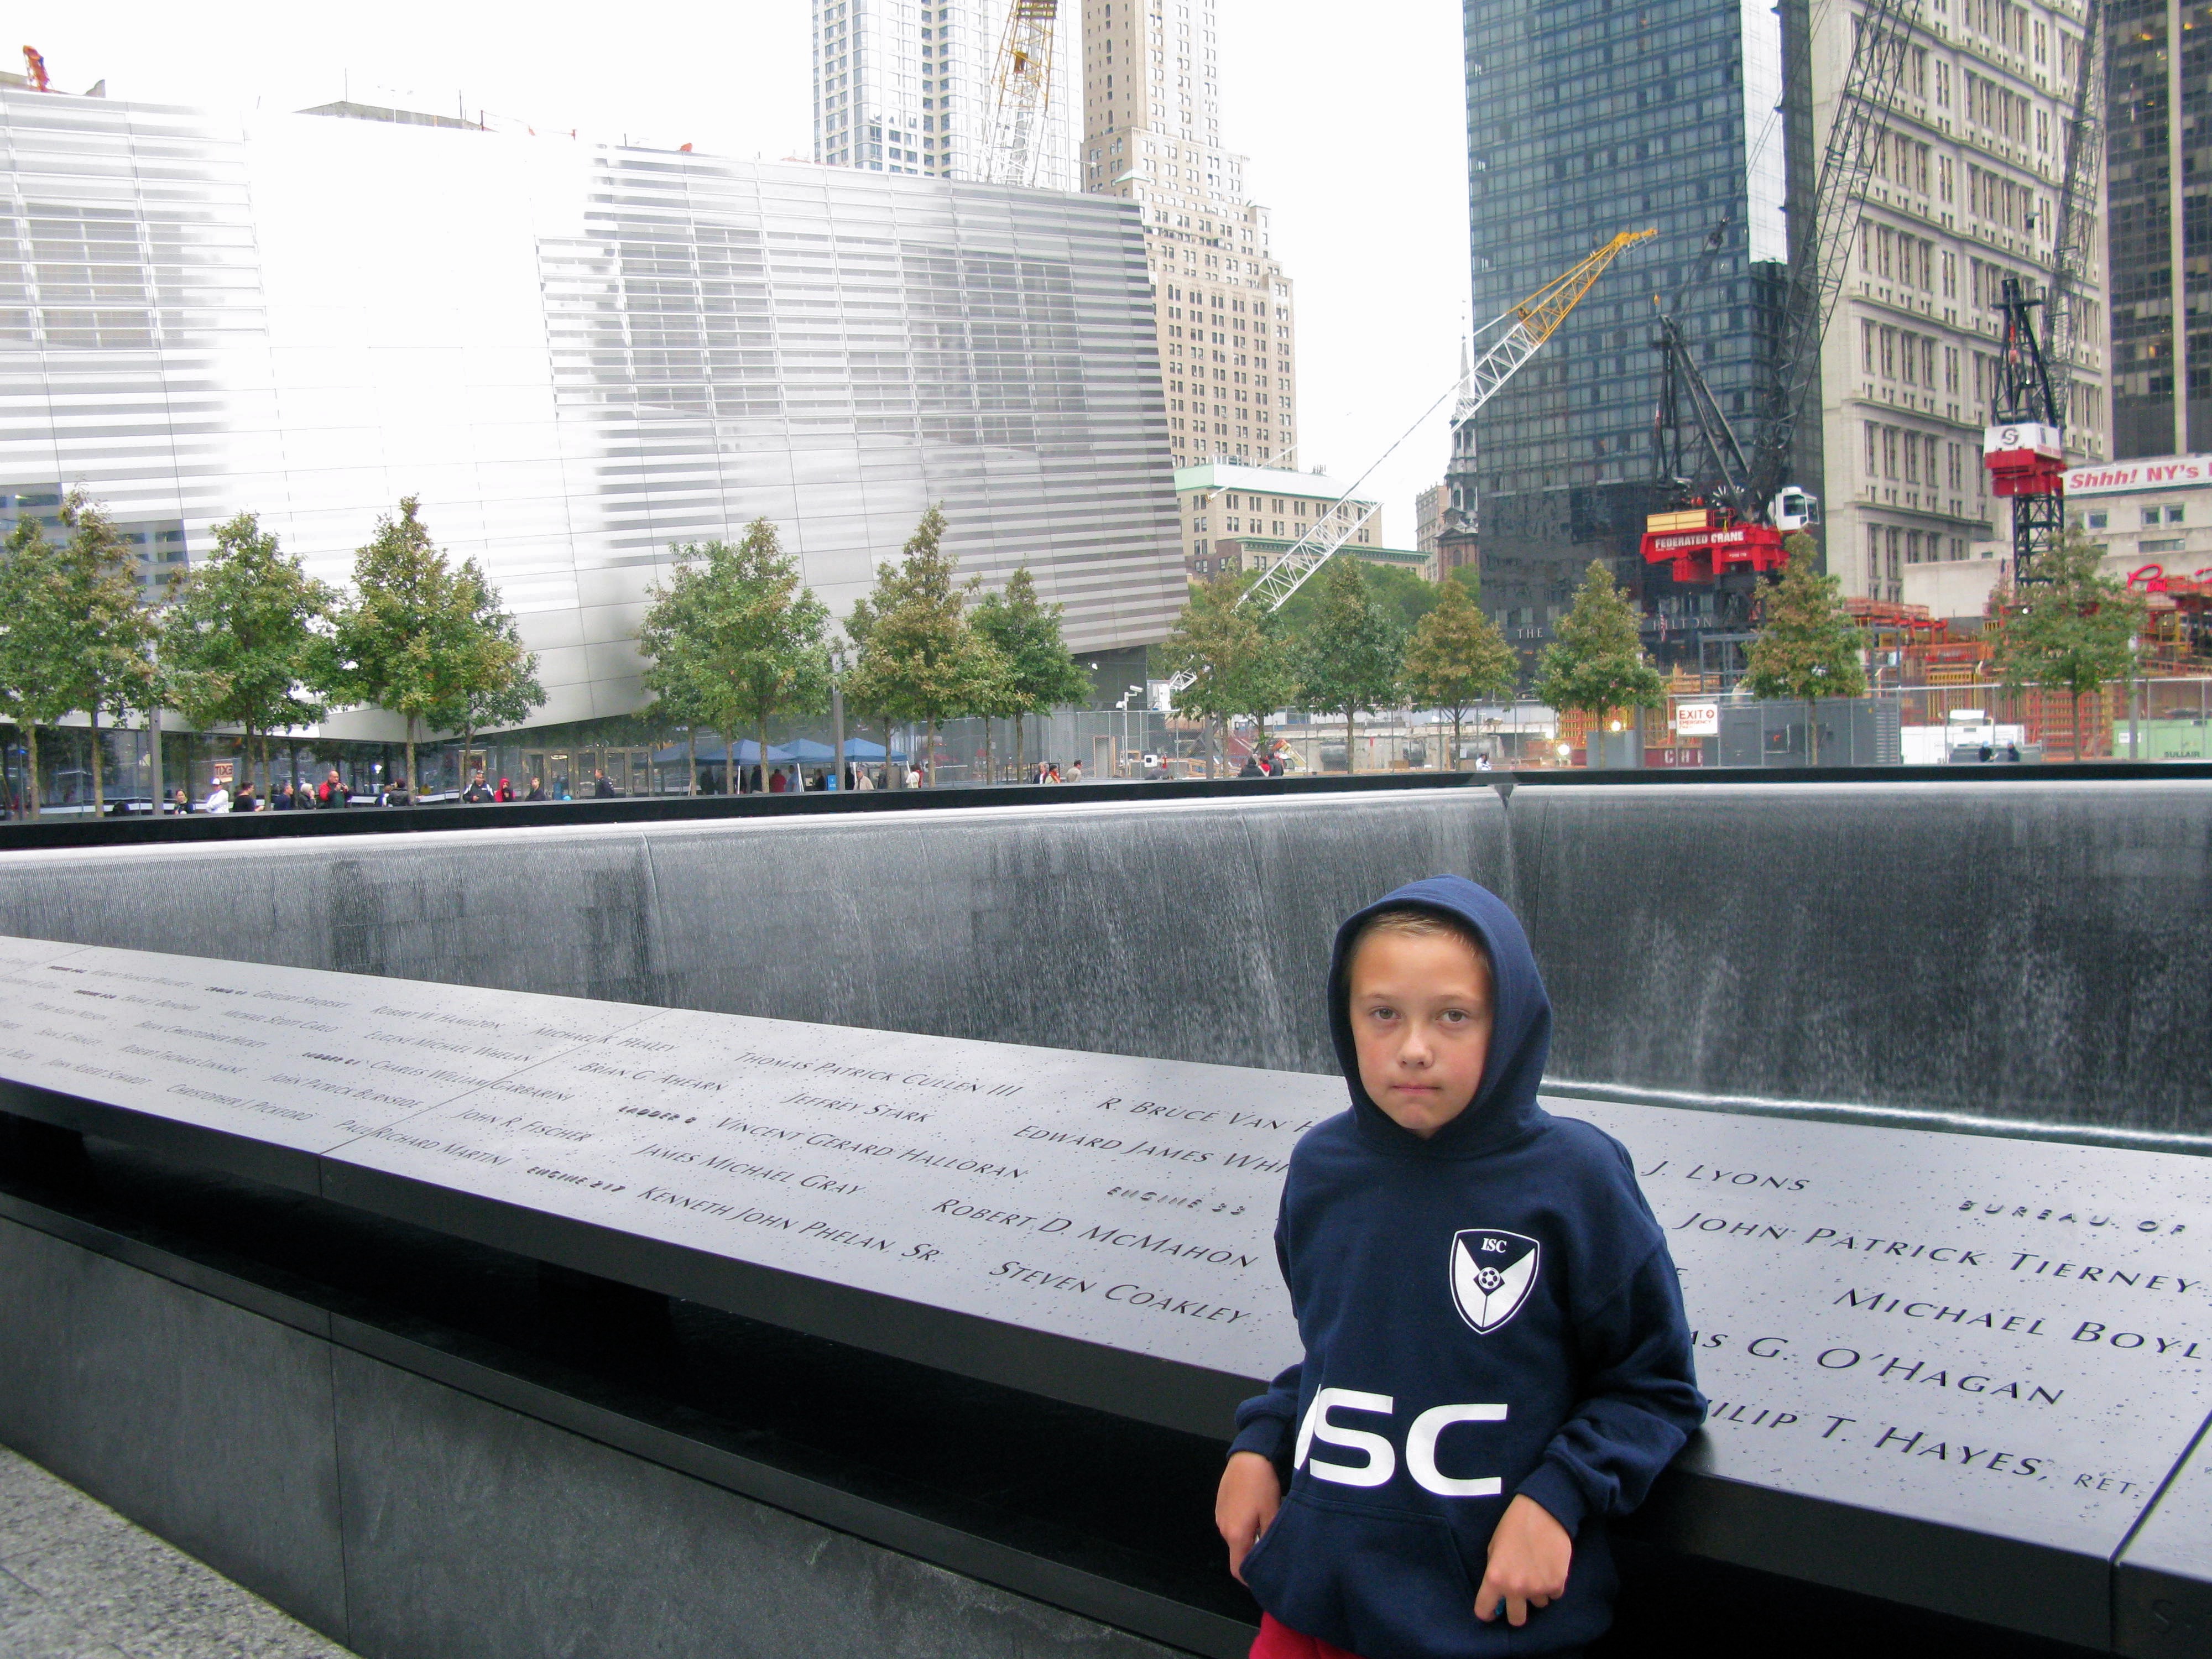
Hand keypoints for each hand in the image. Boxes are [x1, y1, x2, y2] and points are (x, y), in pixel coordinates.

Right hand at [1215, 1451, 1281, 1582]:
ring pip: (1235, 1537)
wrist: (1249, 1455)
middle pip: (1237, 1553)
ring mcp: (1219, 1515)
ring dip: (1248, 1536)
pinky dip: (1242, 1523)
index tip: (1264, 1577)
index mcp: (1236, 1535)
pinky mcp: (1220, 1503)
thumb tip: (1270, 1559)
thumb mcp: (1273, 1514)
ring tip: (1266, 1522)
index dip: (1250, 1579)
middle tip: (1272, 1544)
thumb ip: (1268, 1540)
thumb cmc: (1263, 1485)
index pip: (1238, 1569)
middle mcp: (1223, 1528)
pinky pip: (1231, 1522)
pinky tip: (1255, 1509)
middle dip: (1252, 1554)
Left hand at [1473, 1494, 1571, 1626]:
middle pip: (1516, 1620)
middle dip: (1516, 1611)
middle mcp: (1516, 1588)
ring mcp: (1538, 1588)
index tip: (1492, 1610)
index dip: (1487, 1612)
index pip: (1485, 1611)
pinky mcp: (1557, 1584)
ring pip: (1538, 1605)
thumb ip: (1495, 1572)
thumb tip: (1499, 1592)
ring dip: (1536, 1593)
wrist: (1543, 1512)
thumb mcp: (1494, 1548)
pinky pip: (1553, 1595)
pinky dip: (1551, 1586)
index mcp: (1495, 1578)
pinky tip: (1549, 1567)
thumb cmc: (1513, 1526)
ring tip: (1536, 1571)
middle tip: (1518, 1597)